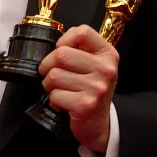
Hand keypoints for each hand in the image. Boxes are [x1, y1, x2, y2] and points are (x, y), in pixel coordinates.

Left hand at [38, 25, 117, 152]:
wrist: (99, 123)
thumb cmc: (92, 90)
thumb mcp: (95, 65)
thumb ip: (80, 50)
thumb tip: (55, 44)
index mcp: (108, 54)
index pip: (82, 32)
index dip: (65, 39)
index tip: (61, 49)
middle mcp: (106, 69)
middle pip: (61, 54)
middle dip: (48, 65)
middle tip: (52, 73)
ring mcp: (97, 87)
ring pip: (54, 75)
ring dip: (49, 84)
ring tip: (59, 89)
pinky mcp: (85, 105)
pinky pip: (55, 94)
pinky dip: (54, 99)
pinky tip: (63, 102)